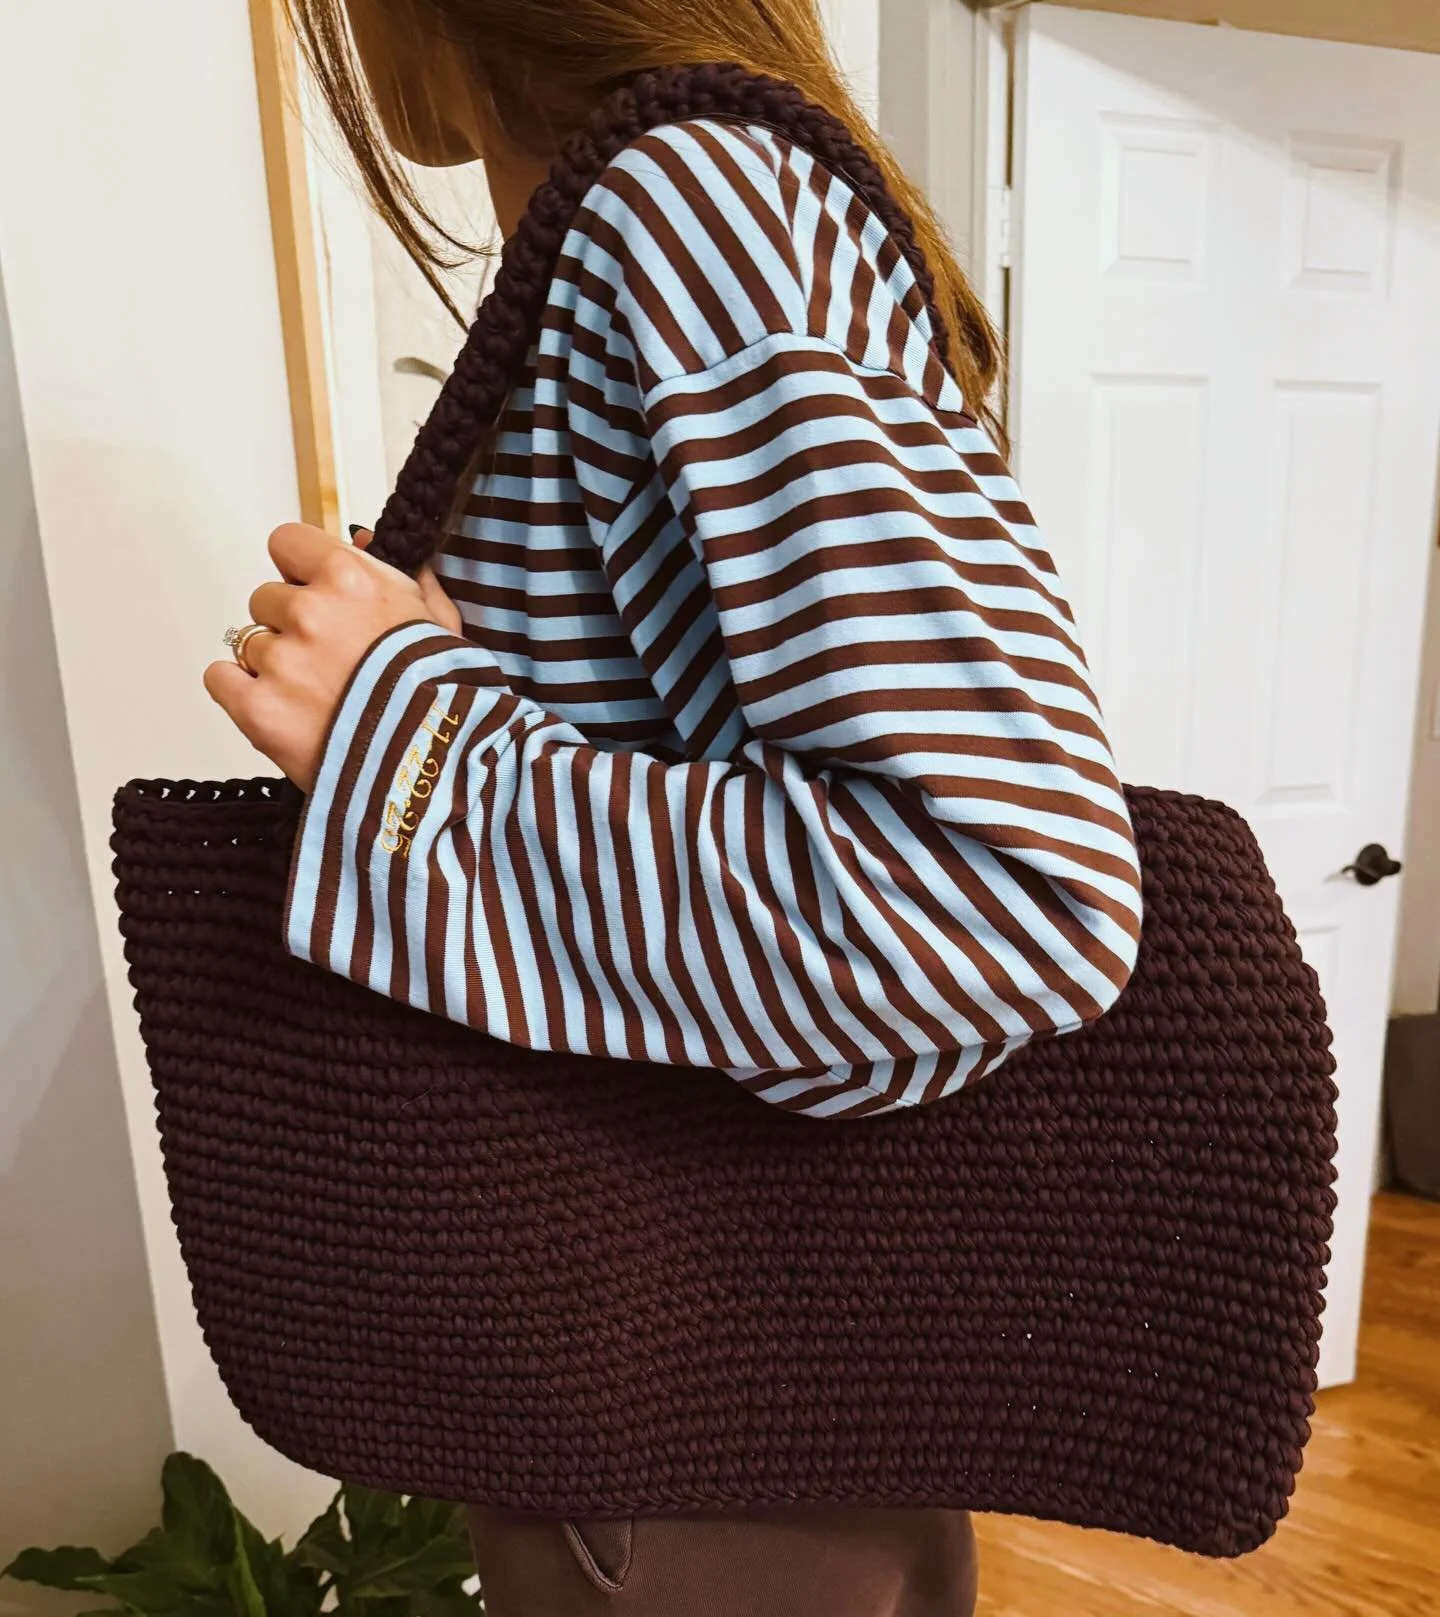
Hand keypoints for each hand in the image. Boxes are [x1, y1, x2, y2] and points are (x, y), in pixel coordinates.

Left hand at [205, 524, 462, 791]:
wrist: (432, 764)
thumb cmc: (444, 694)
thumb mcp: (440, 621)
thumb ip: (403, 574)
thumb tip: (364, 541)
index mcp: (351, 578)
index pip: (286, 542)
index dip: (299, 569)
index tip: (314, 592)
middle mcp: (309, 612)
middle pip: (265, 598)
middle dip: (290, 624)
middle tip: (327, 660)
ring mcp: (279, 662)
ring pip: (248, 643)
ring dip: (274, 664)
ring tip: (317, 697)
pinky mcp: (257, 709)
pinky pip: (220, 678)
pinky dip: (240, 692)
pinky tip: (279, 708)